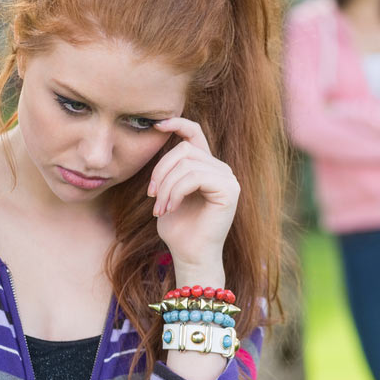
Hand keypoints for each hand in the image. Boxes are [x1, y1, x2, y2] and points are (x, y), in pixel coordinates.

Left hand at [148, 118, 239, 275]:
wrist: (190, 256)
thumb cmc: (178, 228)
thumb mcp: (167, 192)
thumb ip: (169, 170)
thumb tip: (158, 140)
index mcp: (208, 167)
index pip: (195, 133)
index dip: (177, 123)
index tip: (155, 125)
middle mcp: (222, 169)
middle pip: (183, 149)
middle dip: (160, 171)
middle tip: (150, 197)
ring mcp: (228, 179)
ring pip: (186, 163)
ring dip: (165, 186)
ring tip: (159, 208)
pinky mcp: (229, 190)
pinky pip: (194, 177)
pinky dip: (175, 192)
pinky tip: (169, 208)